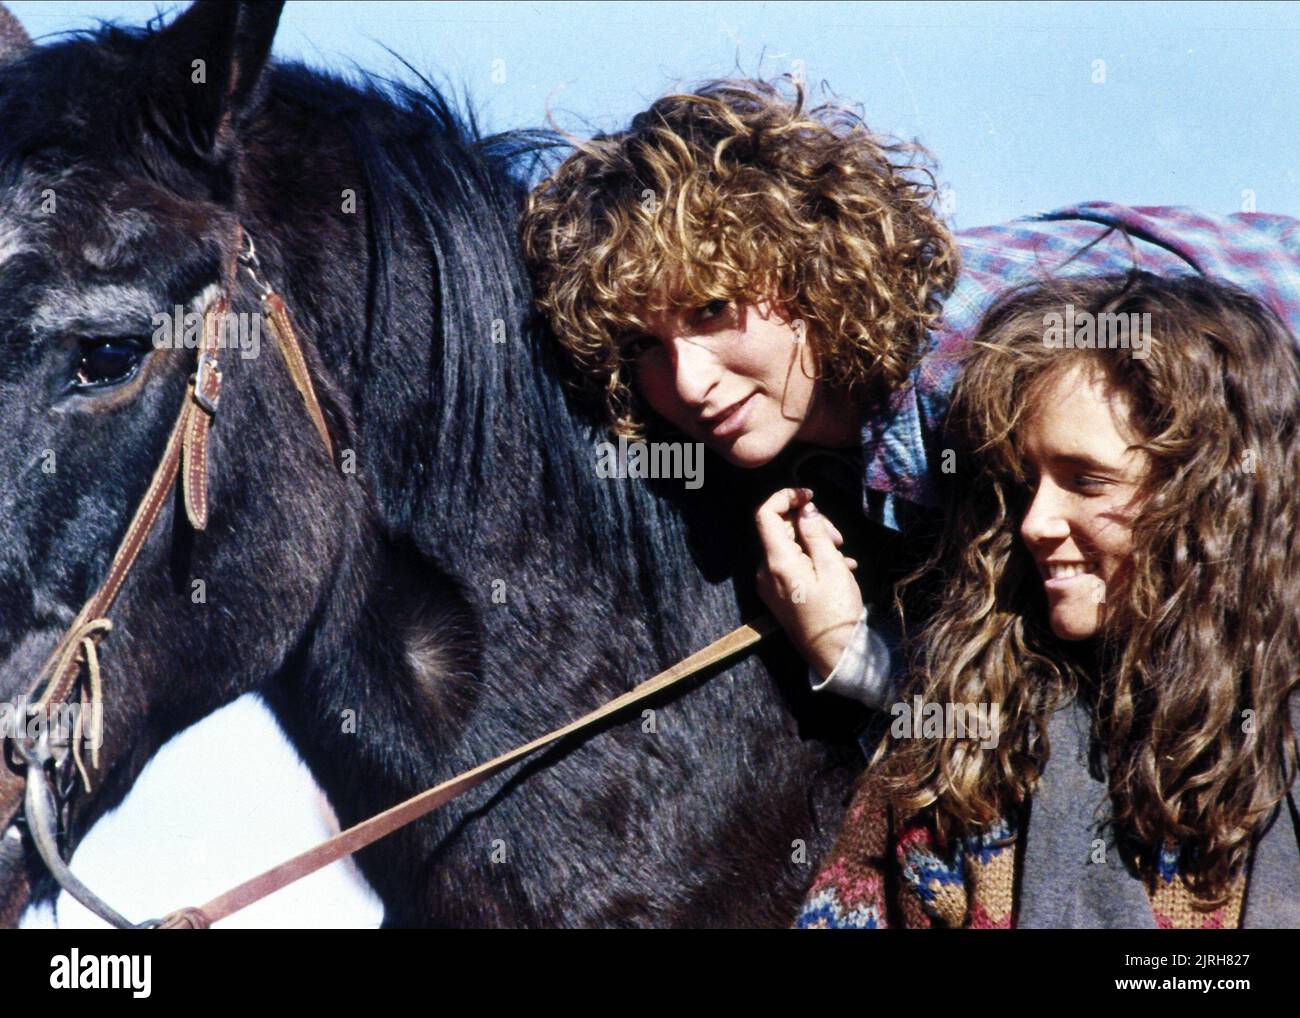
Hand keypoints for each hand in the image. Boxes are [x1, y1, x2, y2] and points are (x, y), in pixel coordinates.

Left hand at [754, 487, 863, 680]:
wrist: (834, 654)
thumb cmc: (836, 612)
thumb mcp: (833, 567)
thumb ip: (816, 534)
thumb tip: (805, 509)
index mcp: (776, 563)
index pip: (766, 515)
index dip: (786, 497)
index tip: (810, 496)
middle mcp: (765, 572)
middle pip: (781, 530)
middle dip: (809, 524)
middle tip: (839, 538)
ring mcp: (769, 585)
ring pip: (788, 546)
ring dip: (814, 542)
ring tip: (843, 556)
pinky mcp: (778, 594)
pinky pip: (791, 565)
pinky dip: (812, 559)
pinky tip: (838, 567)